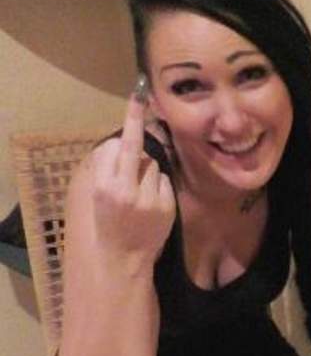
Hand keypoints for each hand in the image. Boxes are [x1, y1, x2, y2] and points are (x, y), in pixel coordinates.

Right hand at [91, 92, 174, 271]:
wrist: (123, 258)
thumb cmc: (108, 222)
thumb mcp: (99, 194)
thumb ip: (109, 168)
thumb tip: (123, 139)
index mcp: (104, 185)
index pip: (117, 145)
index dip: (129, 122)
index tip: (137, 97)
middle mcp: (126, 190)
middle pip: (137, 148)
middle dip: (138, 128)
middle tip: (140, 111)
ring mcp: (149, 199)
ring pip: (153, 165)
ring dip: (147, 170)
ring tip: (138, 191)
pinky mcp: (166, 206)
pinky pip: (164, 180)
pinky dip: (158, 185)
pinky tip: (151, 201)